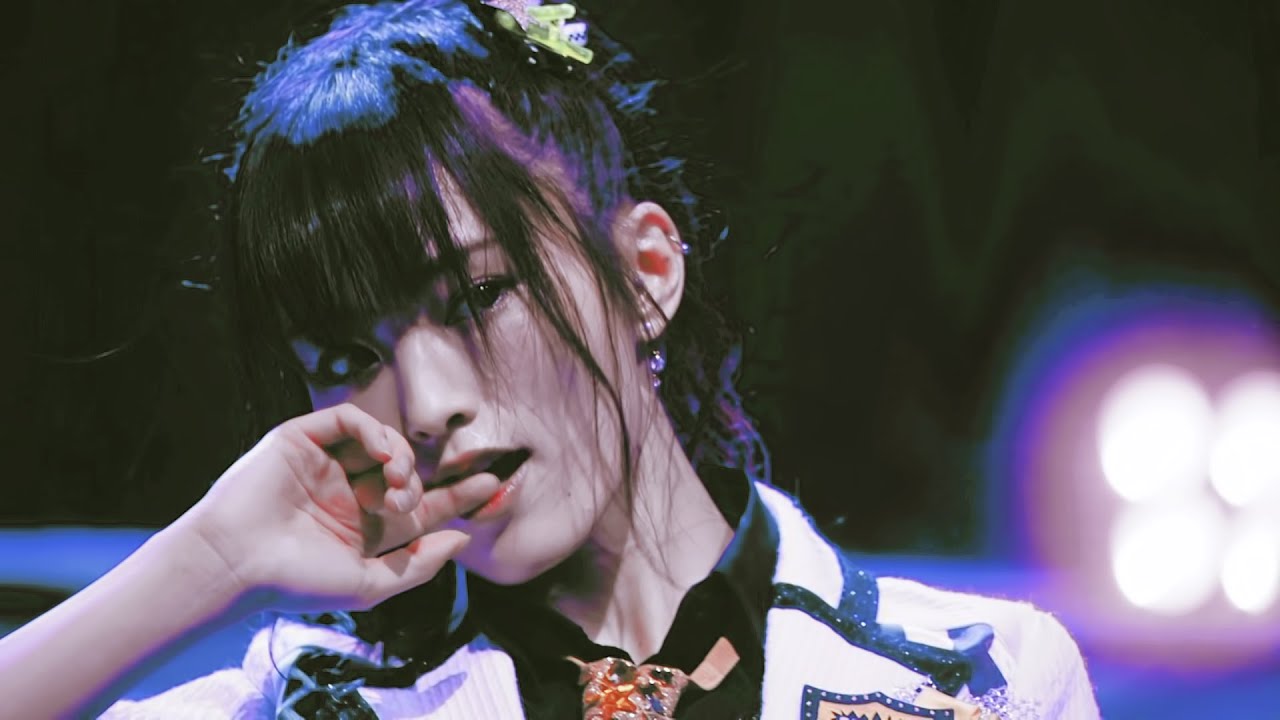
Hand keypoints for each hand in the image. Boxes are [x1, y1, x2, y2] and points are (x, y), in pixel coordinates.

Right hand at [177, 403, 498, 613]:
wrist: (237, 563)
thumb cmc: (296, 581)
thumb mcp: (371, 583)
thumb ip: (419, 564)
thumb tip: (461, 541)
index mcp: (364, 528)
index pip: (421, 505)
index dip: (457, 496)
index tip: (492, 487)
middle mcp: (348, 492)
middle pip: (407, 471)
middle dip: (423, 482)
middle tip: (409, 499)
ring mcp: (326, 463)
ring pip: (384, 441)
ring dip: (402, 458)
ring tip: (396, 484)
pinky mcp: (303, 438)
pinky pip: (350, 419)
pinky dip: (375, 431)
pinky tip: (382, 456)